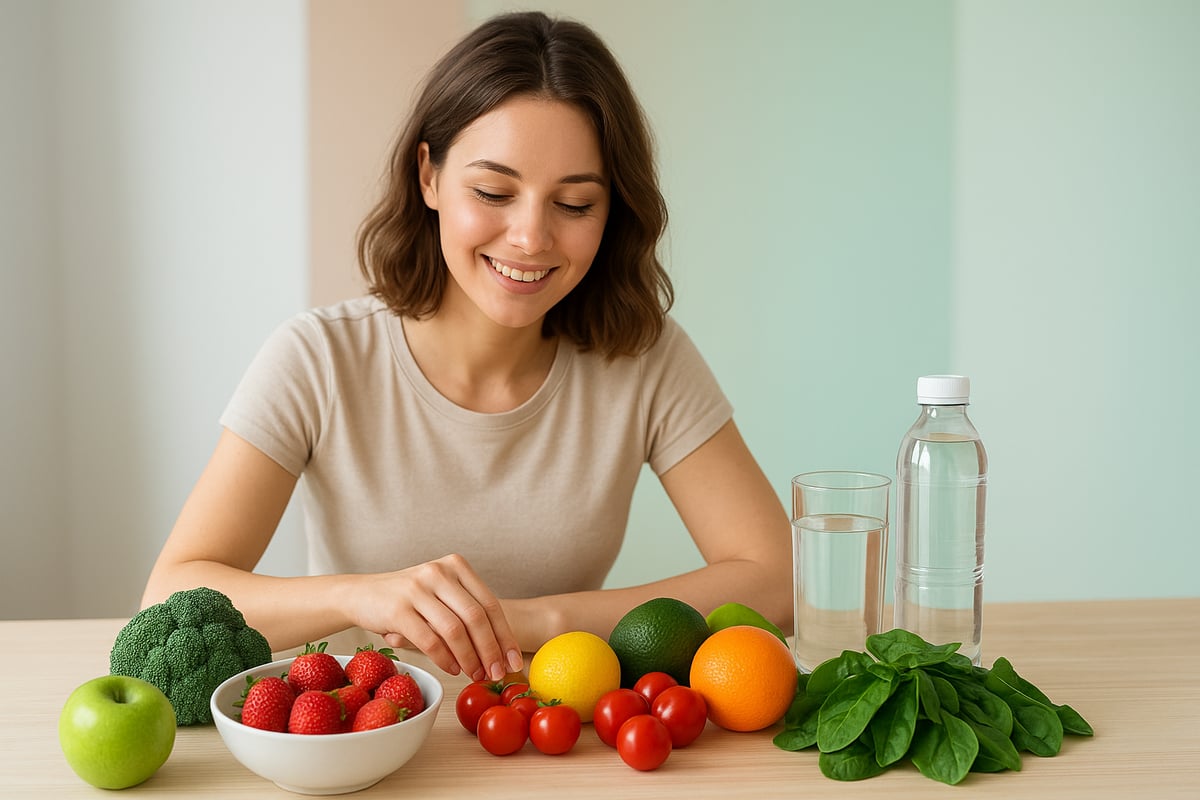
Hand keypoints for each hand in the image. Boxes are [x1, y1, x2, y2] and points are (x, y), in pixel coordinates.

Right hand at [352, 554, 523, 681]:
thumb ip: (466, 614)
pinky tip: (451, 670)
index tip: (514, 660)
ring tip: (474, 675)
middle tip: (497, 673)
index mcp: (456, 566)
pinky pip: (430, 640)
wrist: (360, 594)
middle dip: (491, 651)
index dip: (505, 636)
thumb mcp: (440, 595)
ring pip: (455, 630)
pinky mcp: (398, 609)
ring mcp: (417, 588)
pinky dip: (445, 659)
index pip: (490, 604)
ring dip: (469, 659)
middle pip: (477, 617)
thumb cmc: (409, 600)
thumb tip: (500, 653)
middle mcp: (439, 572)